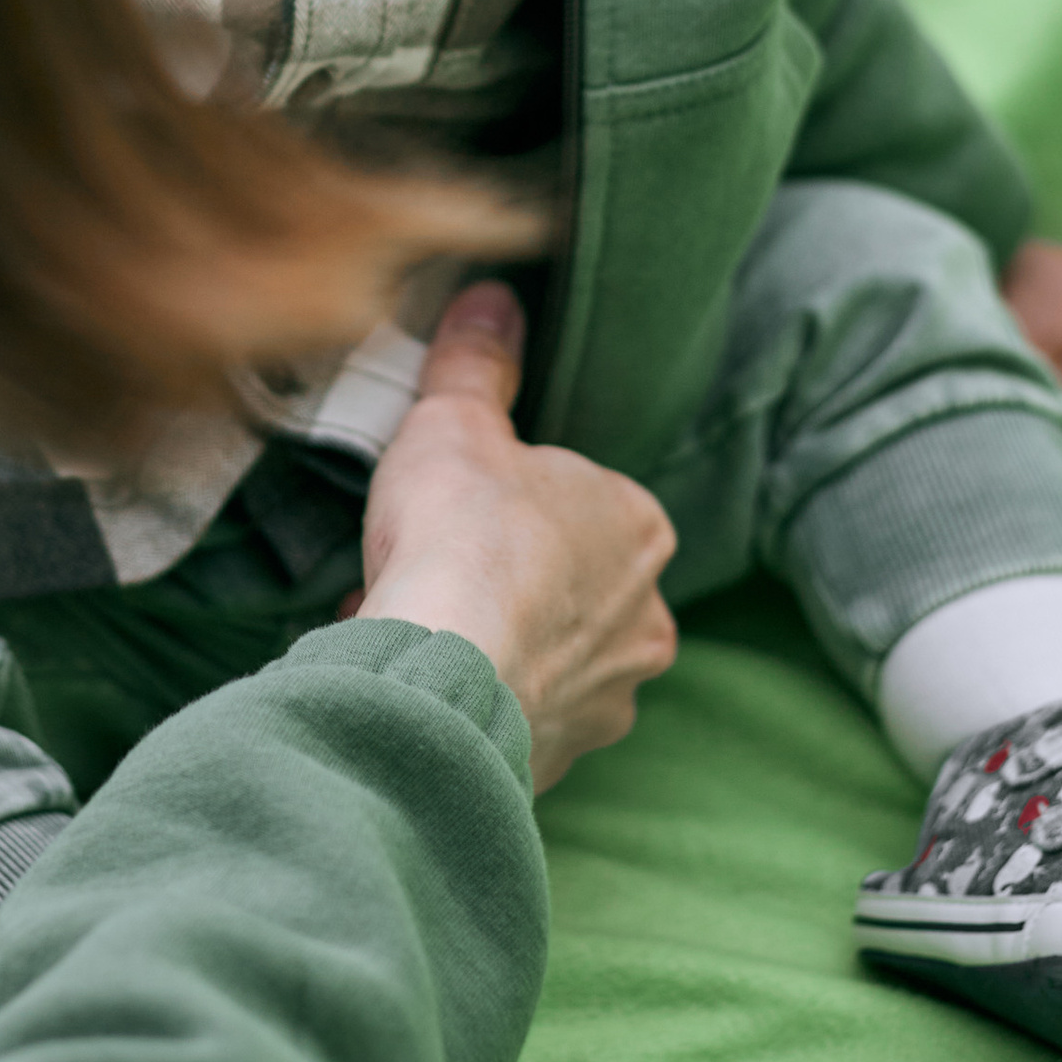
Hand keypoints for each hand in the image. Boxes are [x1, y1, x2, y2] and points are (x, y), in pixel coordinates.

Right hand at [356, 283, 676, 793]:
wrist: (439, 673)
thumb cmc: (460, 537)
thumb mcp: (456, 422)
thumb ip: (477, 363)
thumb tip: (493, 299)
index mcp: (639, 528)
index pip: (578, 502)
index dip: (508, 502)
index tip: (453, 509)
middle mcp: (646, 620)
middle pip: (567, 586)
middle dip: (505, 582)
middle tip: (431, 572)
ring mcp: (610, 700)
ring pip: (545, 660)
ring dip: (491, 646)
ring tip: (415, 629)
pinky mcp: (563, 762)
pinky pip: (514, 721)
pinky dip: (472, 701)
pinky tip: (417, 679)